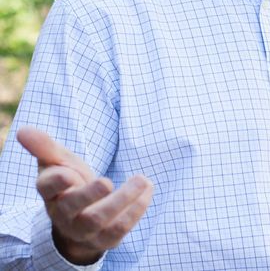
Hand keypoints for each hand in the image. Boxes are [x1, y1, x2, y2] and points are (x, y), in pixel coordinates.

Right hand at [17, 126, 153, 265]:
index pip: (47, 187)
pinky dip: (135, 211)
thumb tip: (23, 130)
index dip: (57, 180)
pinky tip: (147, 190)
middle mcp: (64, 213)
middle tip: (108, 181)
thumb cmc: (67, 180)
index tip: (71, 172)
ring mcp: (83, 229)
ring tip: (142, 180)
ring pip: (99, 221)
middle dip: (91, 195)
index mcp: (50, 191)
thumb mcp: (56, 161)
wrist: (77, 216)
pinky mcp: (103, 238)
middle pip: (74, 208)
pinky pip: (118, 230)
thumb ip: (44, 145)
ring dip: (123, 202)